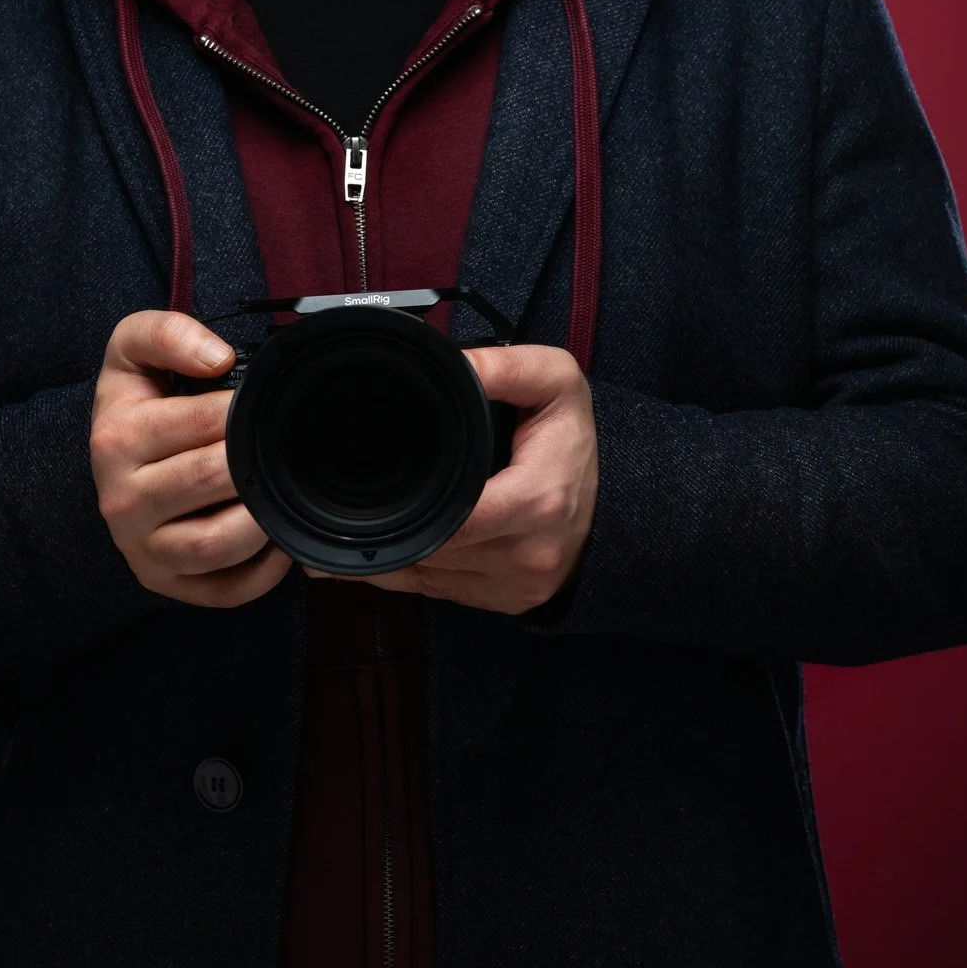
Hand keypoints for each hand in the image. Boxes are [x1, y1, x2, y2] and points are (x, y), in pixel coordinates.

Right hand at [89, 310, 293, 607]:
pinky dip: (262, 572)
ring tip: (280, 488)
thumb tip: (218, 357)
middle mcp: (123, 500)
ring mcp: (143, 548)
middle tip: (282, 442)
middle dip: (255, 456)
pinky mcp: (165, 582)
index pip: (199, 422)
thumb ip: (167, 332)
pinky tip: (275, 539)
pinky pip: (223, 591)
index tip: (260, 402)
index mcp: (117, 439)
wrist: (106, 459)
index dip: (242, 409)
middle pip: (212, 479)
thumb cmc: (134, 402)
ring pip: (217, 544)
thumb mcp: (132, 350)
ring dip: (261, 517)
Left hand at [308, 343, 597, 615]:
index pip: (453, 518)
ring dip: (391, 551)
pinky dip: (405, 571)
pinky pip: (437, 594)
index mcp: (536, 503)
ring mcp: (515, 587)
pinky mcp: (506, 605)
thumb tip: (450, 362)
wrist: (622, 503)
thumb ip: (503, 366)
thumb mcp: (555, 383)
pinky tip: (378, 550)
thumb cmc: (576, 441)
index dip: (408, 505)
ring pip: (425, 577)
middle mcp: (525, 554)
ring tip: (354, 521)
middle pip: (430, 549)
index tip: (370, 486)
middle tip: (345, 498)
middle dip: (390, 525)